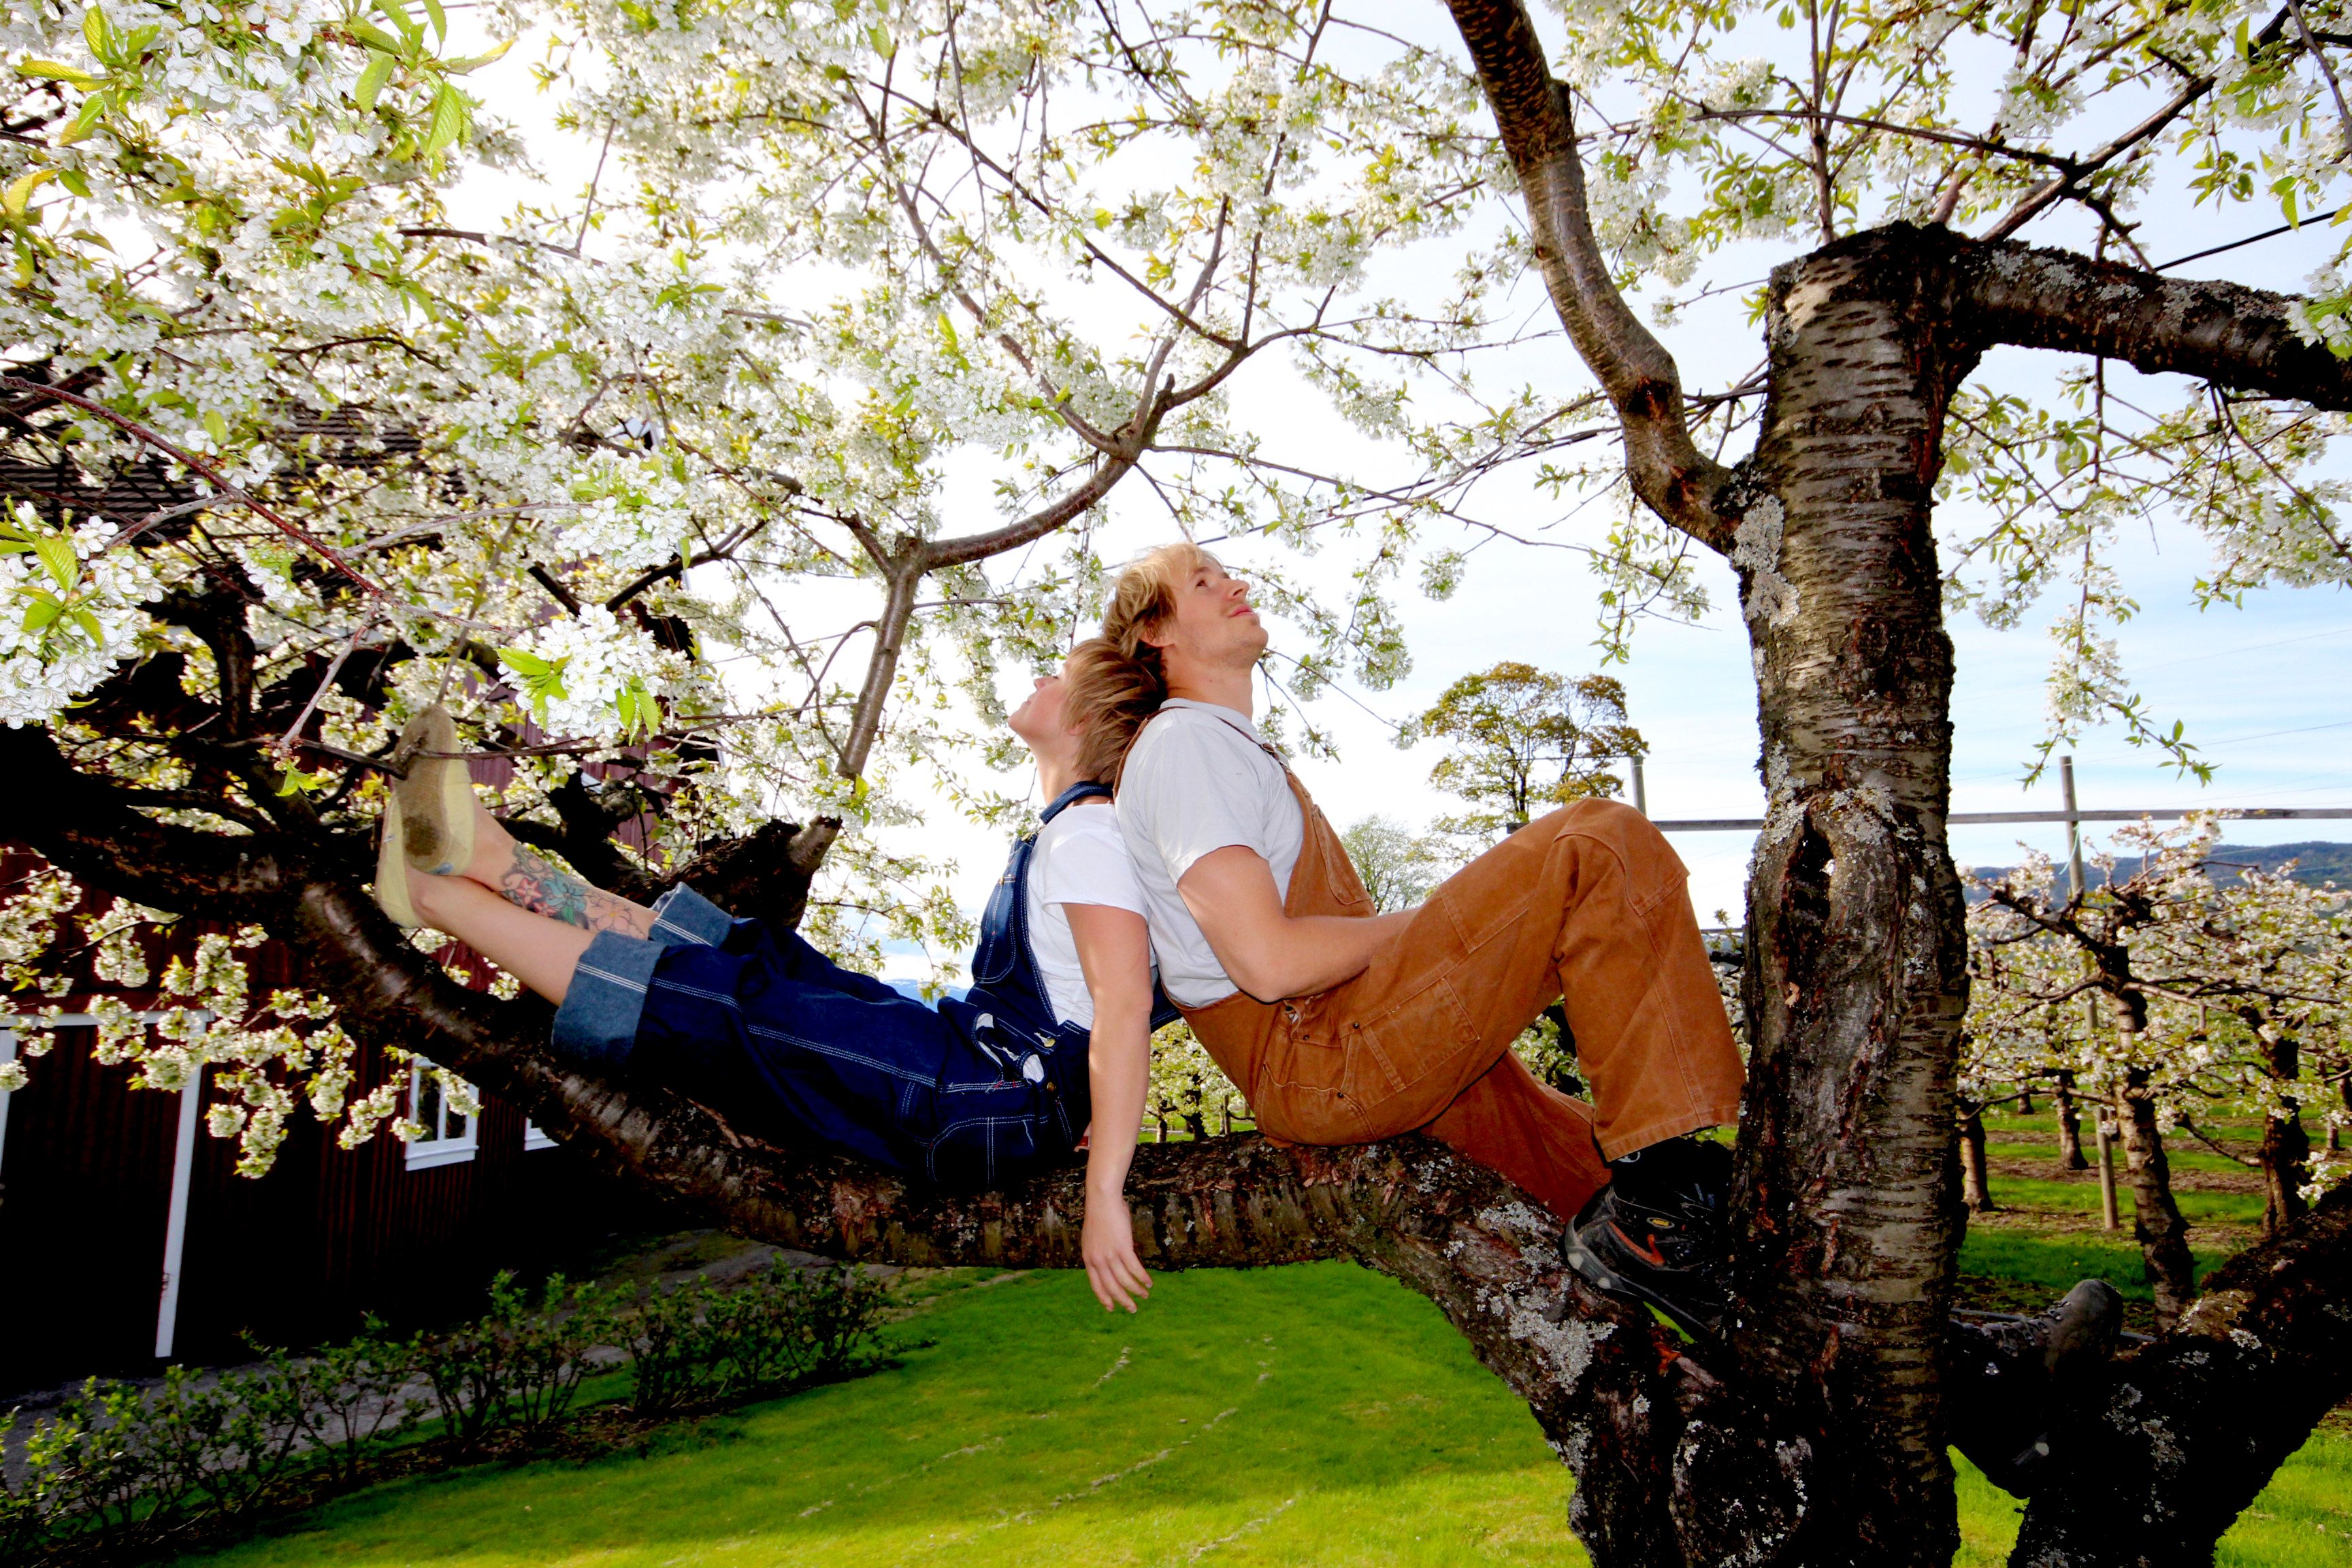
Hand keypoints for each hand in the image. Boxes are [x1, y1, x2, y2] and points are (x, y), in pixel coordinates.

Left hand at [1082, 1191, 1152, 1312]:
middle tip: (1133, 1309)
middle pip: (1111, 1287)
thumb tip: (1108, 1265)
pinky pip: (1134, 1269)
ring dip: (1136, 1290)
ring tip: (1145, 1295)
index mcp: (1088, 1259)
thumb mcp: (1093, 1239)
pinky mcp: (1123, 1248)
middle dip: (1123, 1301)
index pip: (1096, 1285)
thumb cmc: (1099, 1216)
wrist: (1102, 1200)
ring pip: (1125, 1281)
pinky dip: (1142, 1277)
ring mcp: (1110, 1255)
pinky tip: (1149, 1282)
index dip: (1104, 1298)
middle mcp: (1098, 1260)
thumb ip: (1099, 1254)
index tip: (1111, 1308)